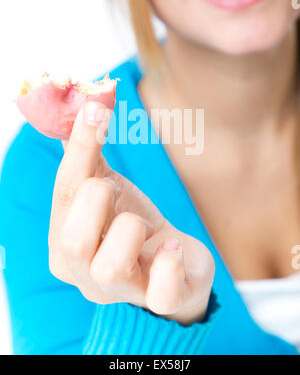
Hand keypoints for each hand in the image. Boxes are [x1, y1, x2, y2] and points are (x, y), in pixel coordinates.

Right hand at [49, 101, 214, 324]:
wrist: (172, 260)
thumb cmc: (130, 223)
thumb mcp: (108, 186)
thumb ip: (89, 153)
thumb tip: (83, 104)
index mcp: (65, 241)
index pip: (64, 194)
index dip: (80, 148)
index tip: (96, 108)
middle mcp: (84, 274)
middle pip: (72, 242)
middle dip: (97, 199)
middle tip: (114, 189)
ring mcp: (122, 294)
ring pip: (110, 267)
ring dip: (130, 229)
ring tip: (143, 224)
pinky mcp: (162, 301)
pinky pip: (162, 293)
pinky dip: (170, 261)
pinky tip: (172, 246)